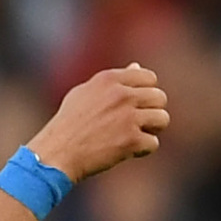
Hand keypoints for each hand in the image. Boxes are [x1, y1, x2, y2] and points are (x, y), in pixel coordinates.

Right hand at [28, 65, 167, 180]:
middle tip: (136, 124)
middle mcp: (121, 95)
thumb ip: (113, 81)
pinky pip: (153, 143)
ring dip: (151, 130)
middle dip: (152, 111)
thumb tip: (137, 66)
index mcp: (109, 79)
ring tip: (135, 136)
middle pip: (160, 97)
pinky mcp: (131, 140)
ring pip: (162, 119)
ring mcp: (128, 117)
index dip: (146, 93)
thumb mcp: (84, 93)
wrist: (57, 154)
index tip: (135, 106)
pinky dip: (142, 150)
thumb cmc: (68, 124)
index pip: (149, 78)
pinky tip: (127, 151)